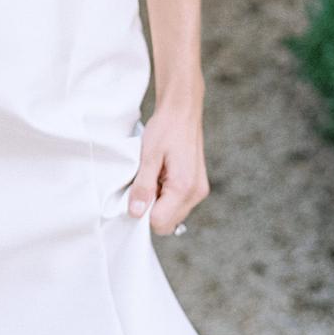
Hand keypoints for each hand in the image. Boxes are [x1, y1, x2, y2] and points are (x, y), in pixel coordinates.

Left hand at [127, 97, 208, 234]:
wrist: (182, 111)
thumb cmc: (165, 129)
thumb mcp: (148, 156)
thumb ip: (143, 186)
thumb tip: (135, 213)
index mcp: (184, 188)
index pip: (160, 222)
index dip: (143, 212)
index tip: (136, 193)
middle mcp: (196, 194)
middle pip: (168, 223)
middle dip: (151, 209)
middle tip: (143, 183)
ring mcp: (199, 191)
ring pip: (173, 215)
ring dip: (158, 203)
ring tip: (153, 177)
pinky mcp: (197, 187)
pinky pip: (178, 204)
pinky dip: (166, 196)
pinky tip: (161, 176)